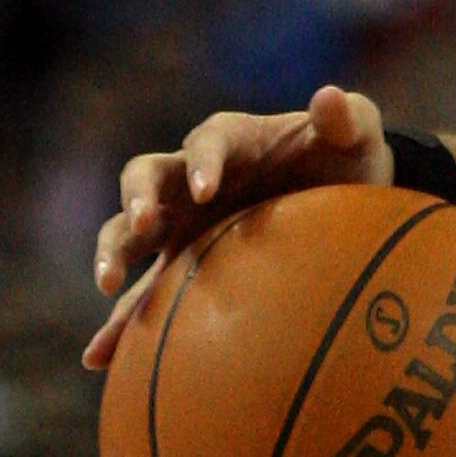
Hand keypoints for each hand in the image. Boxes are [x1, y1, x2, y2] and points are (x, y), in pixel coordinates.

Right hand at [82, 84, 392, 370]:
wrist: (342, 204)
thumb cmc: (346, 160)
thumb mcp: (357, 138)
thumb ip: (348, 118)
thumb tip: (329, 97)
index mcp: (232, 141)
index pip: (207, 142)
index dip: (202, 161)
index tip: (206, 189)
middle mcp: (191, 180)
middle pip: (145, 177)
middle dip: (138, 198)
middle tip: (142, 224)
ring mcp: (180, 225)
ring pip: (128, 234)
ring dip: (112, 254)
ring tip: (107, 286)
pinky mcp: (180, 268)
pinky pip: (140, 296)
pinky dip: (117, 325)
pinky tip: (98, 359)